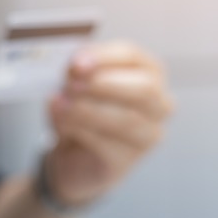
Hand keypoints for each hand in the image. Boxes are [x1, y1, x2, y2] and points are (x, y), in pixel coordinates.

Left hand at [47, 41, 172, 206]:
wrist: (73, 157)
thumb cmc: (81, 113)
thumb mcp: (75, 85)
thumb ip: (76, 74)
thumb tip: (73, 69)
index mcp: (147, 73)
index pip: (132, 57)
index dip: (104, 58)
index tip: (76, 62)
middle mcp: (157, 104)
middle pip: (144, 89)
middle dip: (104, 84)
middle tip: (71, 85)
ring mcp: (147, 135)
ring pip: (126, 119)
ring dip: (88, 110)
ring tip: (60, 105)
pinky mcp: (126, 160)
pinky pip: (107, 144)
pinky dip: (80, 131)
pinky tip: (62, 126)